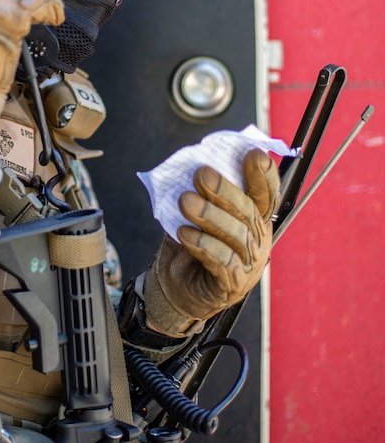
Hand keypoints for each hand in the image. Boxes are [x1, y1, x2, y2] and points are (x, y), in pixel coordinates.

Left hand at [144, 149, 279, 335]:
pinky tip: (185, 233)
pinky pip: (222, 261)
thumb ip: (202, 192)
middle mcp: (258, 240)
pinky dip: (204, 245)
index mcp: (255, 218)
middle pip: (247, 211)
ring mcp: (249, 264)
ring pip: (236, 234)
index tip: (253, 153)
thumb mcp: (197, 214)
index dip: (263, 174)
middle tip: (200, 173)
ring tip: (185, 201)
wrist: (175, 288)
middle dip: (223, 190)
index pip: (266, 193)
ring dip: (209, 215)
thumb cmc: (191, 244)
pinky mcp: (233, 284)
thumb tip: (193, 164)